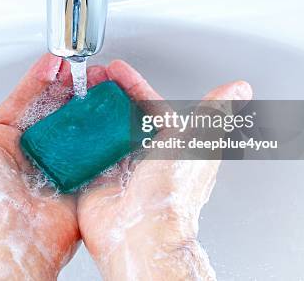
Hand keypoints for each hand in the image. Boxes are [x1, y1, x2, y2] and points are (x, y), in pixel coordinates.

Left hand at [0, 54, 90, 279]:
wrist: (11, 247)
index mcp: (4, 141)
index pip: (24, 99)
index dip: (39, 78)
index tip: (53, 61)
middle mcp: (31, 150)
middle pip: (53, 109)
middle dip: (67, 86)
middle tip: (81, 69)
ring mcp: (56, 164)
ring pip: (73, 126)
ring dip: (85, 105)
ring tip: (97, 86)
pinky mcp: (76, 179)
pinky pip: (90, 152)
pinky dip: (100, 135)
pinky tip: (108, 118)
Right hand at [77, 60, 252, 280]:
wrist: (142, 234)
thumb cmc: (173, 194)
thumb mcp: (197, 142)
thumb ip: (214, 113)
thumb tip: (239, 88)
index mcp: (166, 143)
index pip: (146, 103)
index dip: (131, 83)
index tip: (116, 69)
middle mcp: (141, 153)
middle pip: (119, 114)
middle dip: (103, 93)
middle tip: (90, 77)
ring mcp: (115, 166)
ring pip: (98, 130)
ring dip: (86, 111)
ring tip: (74, 94)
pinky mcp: (93, 178)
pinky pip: (79, 152)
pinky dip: (71, 138)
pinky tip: (64, 124)